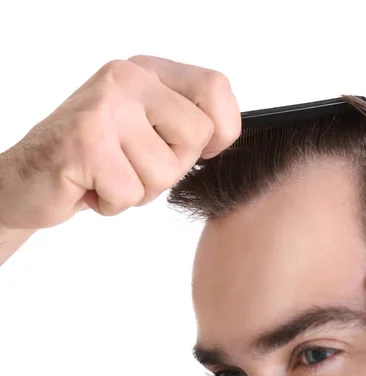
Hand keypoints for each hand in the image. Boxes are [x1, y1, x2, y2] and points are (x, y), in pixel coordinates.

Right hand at [0, 56, 239, 229]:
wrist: (27, 179)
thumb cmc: (96, 158)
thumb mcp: (147, 127)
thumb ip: (186, 122)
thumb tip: (228, 135)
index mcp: (148, 71)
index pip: (217, 88)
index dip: (222, 129)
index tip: (200, 149)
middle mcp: (127, 79)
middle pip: (197, 136)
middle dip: (172, 168)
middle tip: (134, 165)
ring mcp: (105, 107)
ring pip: (166, 171)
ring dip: (140, 189)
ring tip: (108, 175)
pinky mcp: (85, 142)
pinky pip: (131, 192)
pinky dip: (113, 203)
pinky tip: (89, 186)